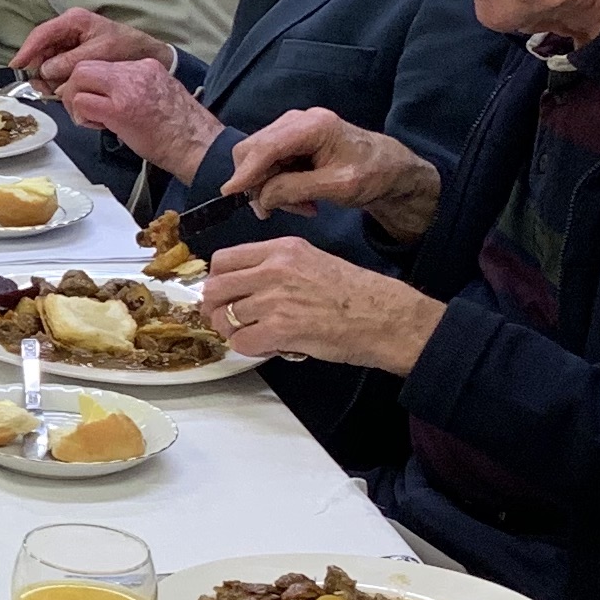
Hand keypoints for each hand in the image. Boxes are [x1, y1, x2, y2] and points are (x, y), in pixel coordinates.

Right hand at [15, 5, 169, 94]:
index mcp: (74, 21)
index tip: (16, 66)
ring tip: (54, 92)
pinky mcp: (74, 55)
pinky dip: (57, 79)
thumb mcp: (99, 53)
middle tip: (40, 88)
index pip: (42, 34)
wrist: (147, 55)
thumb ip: (71, 62)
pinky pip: (58, 66)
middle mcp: (68, 29)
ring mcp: (70, 42)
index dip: (27, 51)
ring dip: (48, 77)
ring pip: (48, 60)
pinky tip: (62, 89)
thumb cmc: (127, 48)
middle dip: (38, 69)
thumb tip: (46, 71)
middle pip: (42, 49)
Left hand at [58, 56, 222, 183]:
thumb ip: (132, 86)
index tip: (92, 97)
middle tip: (80, 108)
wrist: (196, 145)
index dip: (90, 82)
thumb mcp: (159, 92)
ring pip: (79, 79)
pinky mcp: (119, 110)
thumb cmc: (180, 129)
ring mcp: (126, 88)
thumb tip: (105, 92)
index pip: (102, 63)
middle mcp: (135, 70)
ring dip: (75, 102)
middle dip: (74, 87)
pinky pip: (83, 103)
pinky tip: (98, 127)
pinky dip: (82, 116)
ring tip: (90, 119)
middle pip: (85, 66)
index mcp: (145, 65)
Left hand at [193, 236, 447, 373]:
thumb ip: (275, 267)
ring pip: (225, 318)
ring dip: (236, 332)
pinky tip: (269, 347)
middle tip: (228, 320)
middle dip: (216, 308)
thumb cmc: (356, 294)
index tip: (223, 294)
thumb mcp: (312, 260)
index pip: (223, 260)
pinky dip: (250, 349)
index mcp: (281, 249)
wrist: (385, 317)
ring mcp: (275, 299)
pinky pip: (241, 342)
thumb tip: (243, 285)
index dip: (216, 281)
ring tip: (258, 335)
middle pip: (215, 289)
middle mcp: (273, 269)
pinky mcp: (280, 329)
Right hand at [219, 106, 441, 240]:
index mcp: (313, 126)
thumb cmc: (373, 174)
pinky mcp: (291, 141)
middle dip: (260, 184)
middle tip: (277, 211)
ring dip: (271, 188)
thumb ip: (295, 189)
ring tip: (301, 207)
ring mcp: (292, 129)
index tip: (230, 193)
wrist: (391, 169)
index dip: (245, 171)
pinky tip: (301, 199)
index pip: (265, 147)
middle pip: (253, 150)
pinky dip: (278, 185)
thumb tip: (261, 197)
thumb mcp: (337, 187)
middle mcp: (297, 121)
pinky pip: (268, 164)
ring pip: (258, 160)